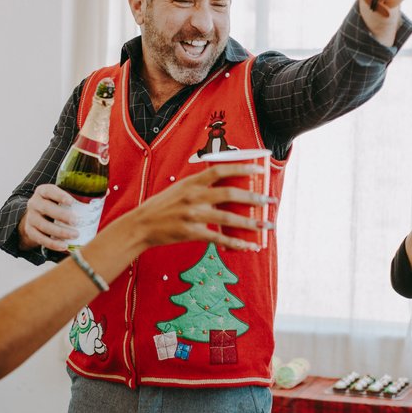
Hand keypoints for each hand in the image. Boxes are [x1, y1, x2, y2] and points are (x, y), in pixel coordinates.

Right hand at [18, 182, 80, 252]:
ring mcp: (31, 218)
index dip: (59, 195)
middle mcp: (34, 203)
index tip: (71, 201)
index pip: (49, 191)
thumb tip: (105, 192)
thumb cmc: (55, 204)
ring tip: (75, 235)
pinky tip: (64, 246)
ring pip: (44, 225)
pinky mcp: (30, 231)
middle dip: (61, 215)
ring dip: (60, 232)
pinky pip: (40, 239)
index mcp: (43, 191)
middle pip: (46, 208)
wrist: (36, 216)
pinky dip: (52, 244)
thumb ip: (80, 195)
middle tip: (76, 221)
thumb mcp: (62, 196)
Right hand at [122, 164, 274, 250]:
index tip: (259, 168)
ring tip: (267, 225)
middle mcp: (193, 196)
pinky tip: (248, 246)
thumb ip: (198, 186)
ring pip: (229, 217)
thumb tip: (222, 183)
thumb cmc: (161, 207)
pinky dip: (235, 242)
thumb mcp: (178, 189)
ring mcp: (193, 215)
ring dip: (251, 222)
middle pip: (230, 193)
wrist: (140, 226)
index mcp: (191, 182)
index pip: (220, 170)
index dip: (241, 167)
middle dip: (254, 197)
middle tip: (270, 200)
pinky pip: (218, 238)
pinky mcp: (191, 233)